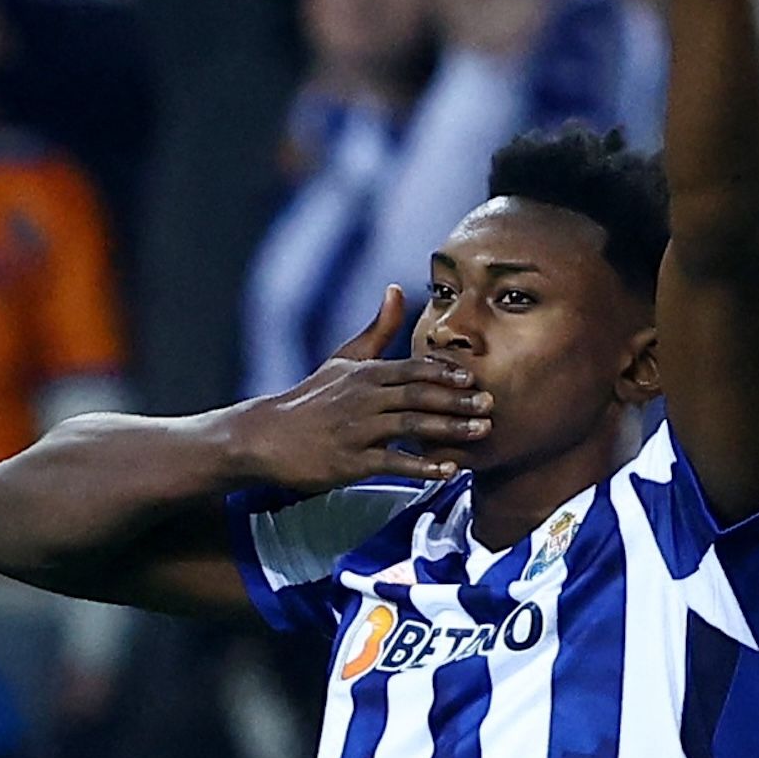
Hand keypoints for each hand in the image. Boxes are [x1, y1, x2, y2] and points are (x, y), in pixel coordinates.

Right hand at [216, 286, 490, 494]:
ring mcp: (358, 431)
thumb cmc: (311, 398)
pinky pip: (393, 463)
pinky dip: (422, 466)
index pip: (411, 369)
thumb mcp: (343, 359)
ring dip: (449, 430)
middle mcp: (363, 399)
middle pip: (418, 395)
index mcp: (365, 374)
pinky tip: (449, 470)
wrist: (267, 436)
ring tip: (481, 433)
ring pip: (411, 426)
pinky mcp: (351, 461)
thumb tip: (397, 288)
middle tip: (491, 404)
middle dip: (457, 400)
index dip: (444, 372)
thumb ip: (377, 328)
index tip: (473, 377)